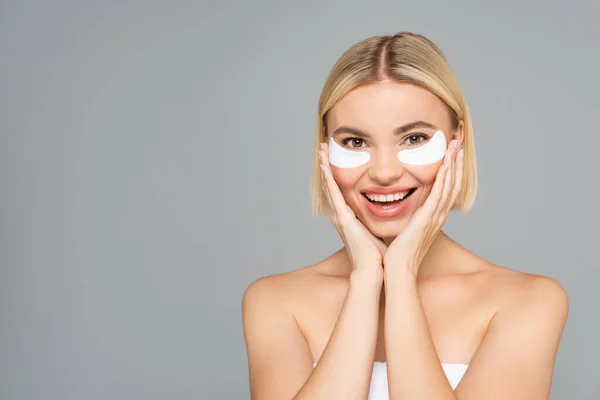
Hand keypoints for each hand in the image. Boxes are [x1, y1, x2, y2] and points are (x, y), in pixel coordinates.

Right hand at [319, 142, 386, 278]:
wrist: (372, 270)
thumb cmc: (377, 256)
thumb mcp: (377, 232)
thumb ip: (378, 222)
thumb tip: (392, 214)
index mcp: (348, 218)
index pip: (339, 191)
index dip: (335, 175)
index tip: (333, 160)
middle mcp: (340, 214)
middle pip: (331, 185)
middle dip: (326, 166)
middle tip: (322, 148)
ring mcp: (339, 215)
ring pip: (328, 185)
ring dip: (324, 166)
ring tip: (320, 149)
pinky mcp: (342, 217)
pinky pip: (333, 192)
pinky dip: (327, 176)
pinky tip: (324, 163)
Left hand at [383, 139, 463, 277]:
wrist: (396, 269)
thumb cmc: (397, 252)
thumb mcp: (405, 229)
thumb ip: (406, 216)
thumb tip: (398, 206)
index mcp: (433, 217)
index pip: (447, 188)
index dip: (451, 170)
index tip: (452, 152)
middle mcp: (438, 215)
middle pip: (453, 183)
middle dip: (457, 162)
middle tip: (459, 142)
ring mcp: (434, 217)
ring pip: (450, 185)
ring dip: (454, 164)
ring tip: (456, 146)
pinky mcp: (427, 219)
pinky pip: (439, 195)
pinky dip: (444, 179)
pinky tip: (446, 164)